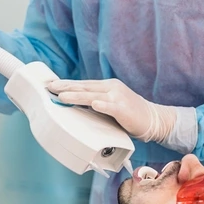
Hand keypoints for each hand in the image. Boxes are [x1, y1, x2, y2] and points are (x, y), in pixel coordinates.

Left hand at [48, 78, 175, 142]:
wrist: (153, 119)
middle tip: (50, 88)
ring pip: (93, 95)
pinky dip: (102, 105)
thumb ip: (96, 102)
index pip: (84, 83)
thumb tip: (76, 104)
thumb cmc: (130, 114)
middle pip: (85, 86)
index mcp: (107, 86)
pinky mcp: (124, 109)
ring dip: (77, 95)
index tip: (52, 84)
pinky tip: (94, 104)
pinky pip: (111, 106)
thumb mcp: (111, 103)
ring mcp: (118, 97)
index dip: (68, 84)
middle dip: (66, 87)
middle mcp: (112, 88)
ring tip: (62, 96)